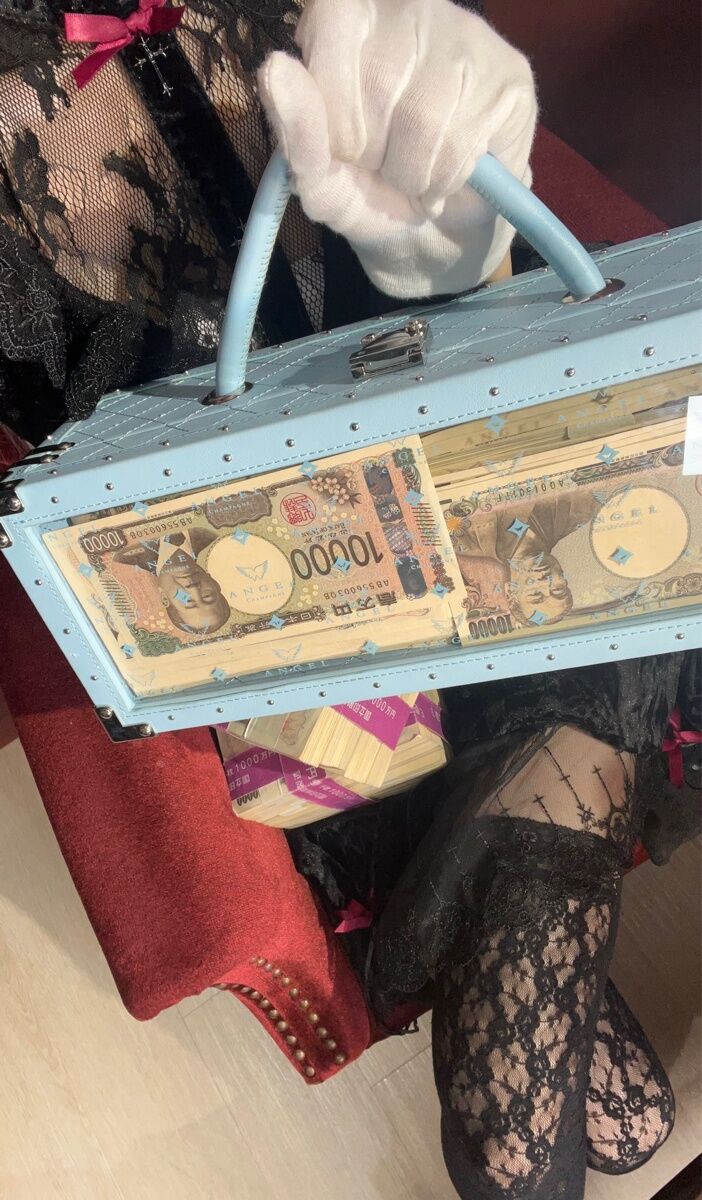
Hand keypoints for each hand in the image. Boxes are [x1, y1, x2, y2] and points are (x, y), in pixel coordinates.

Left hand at [258, 0, 536, 297]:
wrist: (436, 238)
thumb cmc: (371, 196)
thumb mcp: (322, 180)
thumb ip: (295, 132)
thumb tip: (275, 69)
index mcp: (345, 15)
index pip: (332, 24)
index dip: (336, 108)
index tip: (346, 145)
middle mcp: (407, 6)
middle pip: (379, 78)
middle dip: (375, 150)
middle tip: (385, 164)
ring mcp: (465, 34)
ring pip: (424, 116)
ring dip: (414, 173)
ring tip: (417, 176)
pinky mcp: (510, 75)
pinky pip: (465, 138)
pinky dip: (448, 178)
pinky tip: (449, 174)